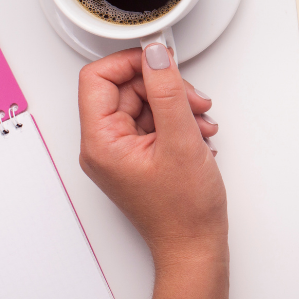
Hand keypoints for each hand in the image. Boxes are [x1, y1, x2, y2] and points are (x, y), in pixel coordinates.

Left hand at [78, 45, 226, 261]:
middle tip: (193, 100)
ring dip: (179, 105)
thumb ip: (168, 91)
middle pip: (127, 88)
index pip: (98, 78)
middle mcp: (105, 145)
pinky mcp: (141, 155)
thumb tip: (156, 55)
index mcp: (101, 142)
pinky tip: (199, 134)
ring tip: (201, 122)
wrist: (196, 244)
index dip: (131, 62)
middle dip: (165, 87)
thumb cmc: (184, 209)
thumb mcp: (181, 140)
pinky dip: (181, 120)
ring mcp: (123, 151)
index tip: (161, 59)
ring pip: (146, 103)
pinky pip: (156, 121)